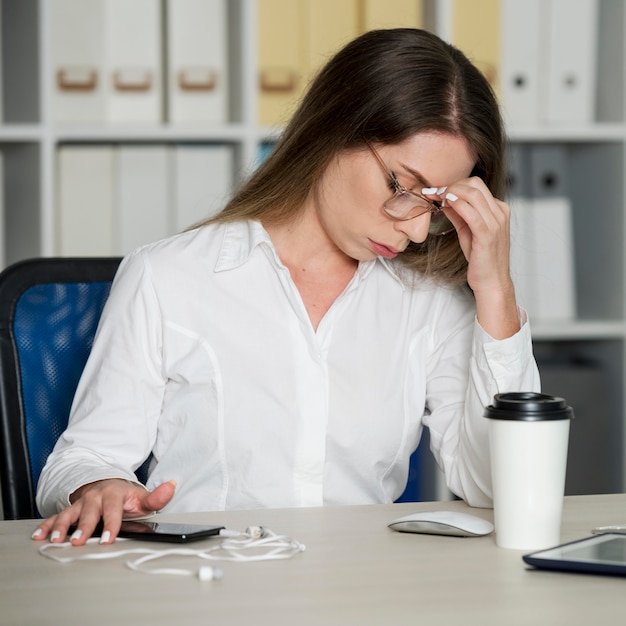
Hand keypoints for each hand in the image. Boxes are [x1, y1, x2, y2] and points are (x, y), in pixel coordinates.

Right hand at [31, 478, 176, 545]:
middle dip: (83, 527)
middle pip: (88, 513)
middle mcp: (94, 497)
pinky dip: (46, 526)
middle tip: (78, 542)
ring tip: (55, 541)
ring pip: (68, 514)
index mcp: (113, 494)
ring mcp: (80, 504)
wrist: (107, 485)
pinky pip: (55, 517)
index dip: (111, 524)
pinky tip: (39, 536)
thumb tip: (172, 486)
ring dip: (61, 527)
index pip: (112, 510)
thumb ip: (156, 497)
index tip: (108, 538)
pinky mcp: (69, 510)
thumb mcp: (142, 497)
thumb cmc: (125, 497)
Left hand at [424, 178, 519, 338]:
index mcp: (499, 209)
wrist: (491, 281)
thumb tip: (444, 199)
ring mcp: (496, 223)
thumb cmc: (481, 259)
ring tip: (435, 197)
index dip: (454, 184)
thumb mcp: (468, 231)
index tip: (436, 190)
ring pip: (473, 194)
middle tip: (433, 192)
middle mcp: (500, 212)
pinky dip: (457, 204)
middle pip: (475, 184)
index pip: (476, 185)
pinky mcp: (488, 234)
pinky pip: (472, 212)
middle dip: (451, 185)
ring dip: (450, 192)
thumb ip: (458, 214)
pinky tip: (445, 203)